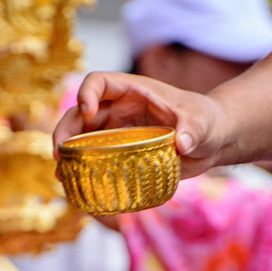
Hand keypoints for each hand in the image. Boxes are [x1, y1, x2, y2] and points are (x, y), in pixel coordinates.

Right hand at [53, 72, 228, 178]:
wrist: (212, 141)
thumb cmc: (207, 123)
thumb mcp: (202, 124)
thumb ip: (193, 130)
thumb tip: (182, 143)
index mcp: (133, 91)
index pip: (99, 82)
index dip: (87, 93)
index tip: (87, 112)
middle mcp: (119, 110)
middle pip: (80, 113)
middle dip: (65, 130)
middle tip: (59, 154)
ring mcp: (118, 133)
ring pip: (82, 138)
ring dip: (68, 155)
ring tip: (61, 175)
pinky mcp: (121, 154)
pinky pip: (95, 160)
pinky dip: (83, 172)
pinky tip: (77, 188)